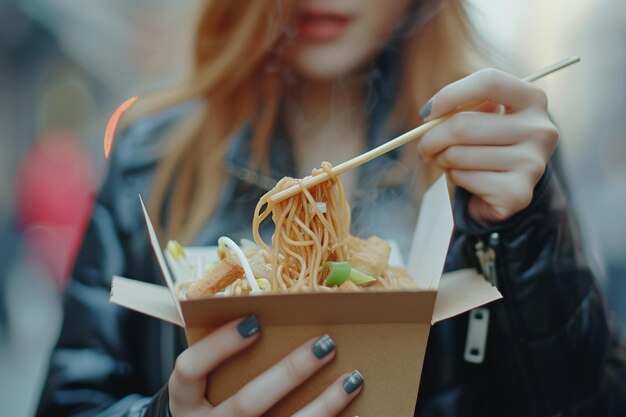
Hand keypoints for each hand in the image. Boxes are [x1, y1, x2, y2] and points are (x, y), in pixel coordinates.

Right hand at [168, 315, 362, 416]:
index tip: (254, 320)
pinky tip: (352, 410)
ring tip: (352, 378)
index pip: (189, 370)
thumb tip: (269, 308)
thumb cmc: (211, 401)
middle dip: (290, 373)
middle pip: (246, 404)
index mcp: (184, 402)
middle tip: (325, 344)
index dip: (219, 345)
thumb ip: (223, 357)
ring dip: (323, 405)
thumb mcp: (205, 383)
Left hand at [418, 69, 558, 224]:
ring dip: (443, 160)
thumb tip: (431, 114)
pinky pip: (466, 178)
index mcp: (533, 100)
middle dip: (432, 138)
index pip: (489, 81)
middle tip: (425, 148)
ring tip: (451, 163)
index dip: (450, 94)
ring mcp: (532, 163)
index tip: (427, 113)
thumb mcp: (478, 119)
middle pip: (465, 124)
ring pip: (459, 154)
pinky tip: (468, 181)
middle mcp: (541, 130)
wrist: (505, 192)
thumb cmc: (486, 147)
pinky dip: (456, 179)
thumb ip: (459, 109)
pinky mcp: (518, 193)